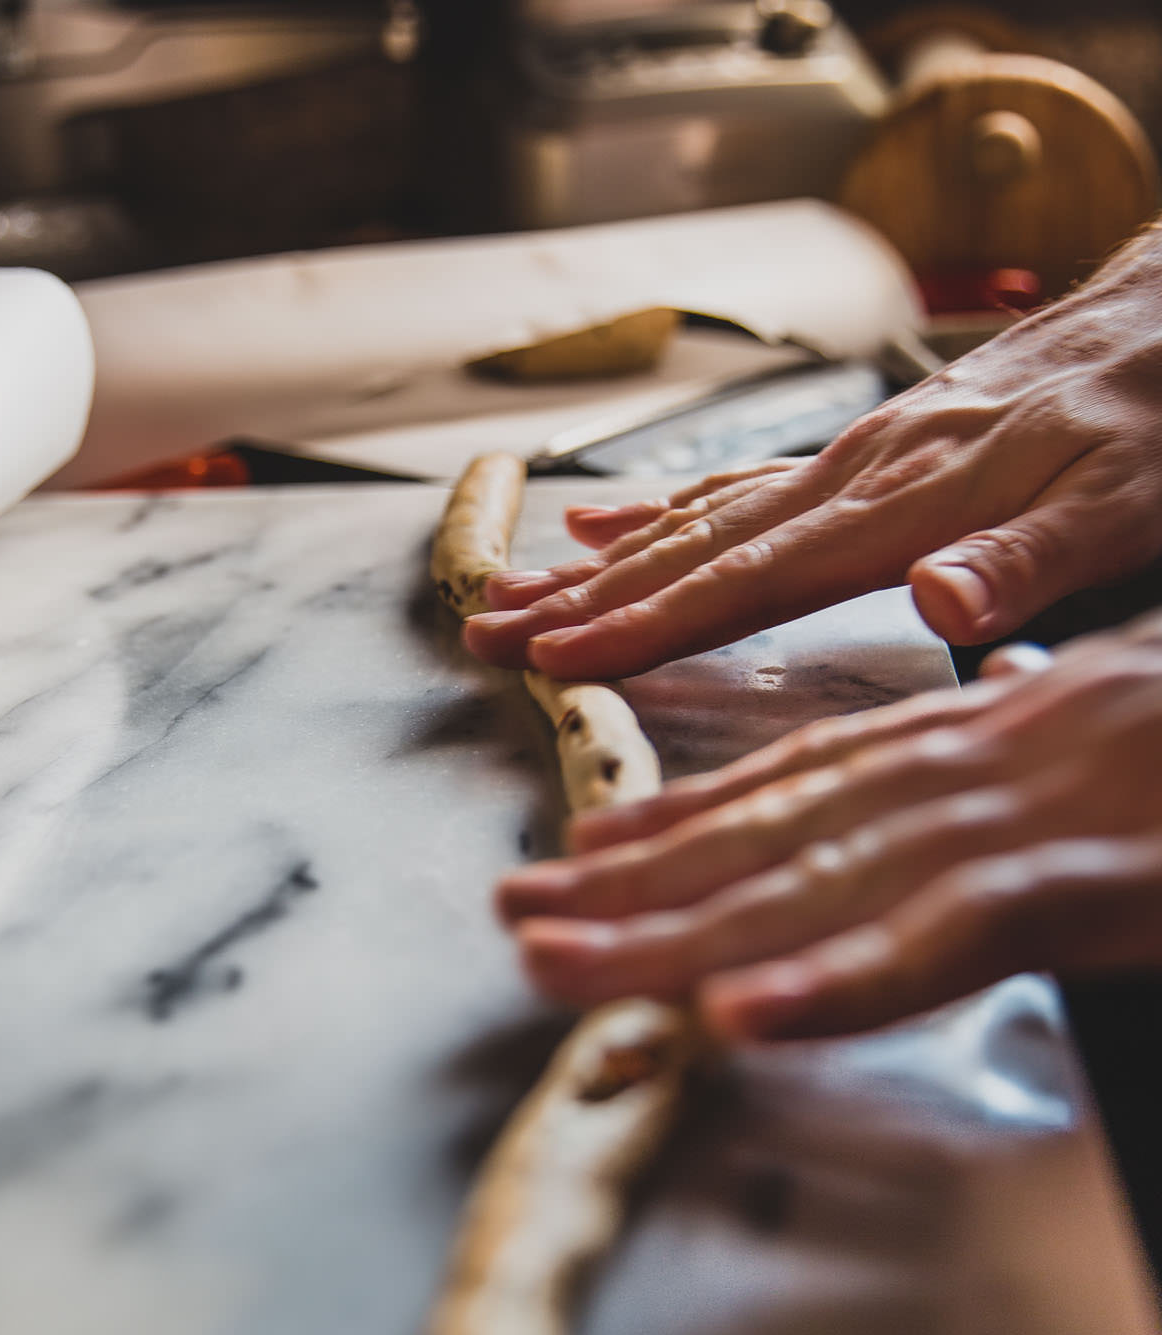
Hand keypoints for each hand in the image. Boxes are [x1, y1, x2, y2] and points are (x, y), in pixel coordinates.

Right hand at [464, 228, 1161, 678]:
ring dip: (598, 563)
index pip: (748, 580)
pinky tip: (608, 522)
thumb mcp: (1125, 504)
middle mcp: (850, 479)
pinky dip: (659, 510)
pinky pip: (733, 485)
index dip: (648, 626)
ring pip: (695, 517)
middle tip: (487, 638)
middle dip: (583, 601)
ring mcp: (844, 463)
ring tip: (510, 591)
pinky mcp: (855, 456)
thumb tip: (939, 603)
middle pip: (692, 549)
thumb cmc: (1152, 426)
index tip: (561, 660)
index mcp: (900, 507)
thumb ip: (1028, 558)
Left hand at [495, 622, 1161, 1040]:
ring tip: (561, 963)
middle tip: (518, 919)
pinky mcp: (1100, 872)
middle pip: (777, 830)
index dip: (686, 821)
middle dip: (636, 882)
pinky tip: (747, 1013)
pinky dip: (847, 973)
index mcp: (979, 737)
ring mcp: (1032, 813)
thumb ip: (999, 800)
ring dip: (681, 926)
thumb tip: (923, 822)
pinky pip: (953, 932)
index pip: (801, 779)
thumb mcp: (1099, 755)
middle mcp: (977, 761)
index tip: (583, 857)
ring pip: (821, 877)